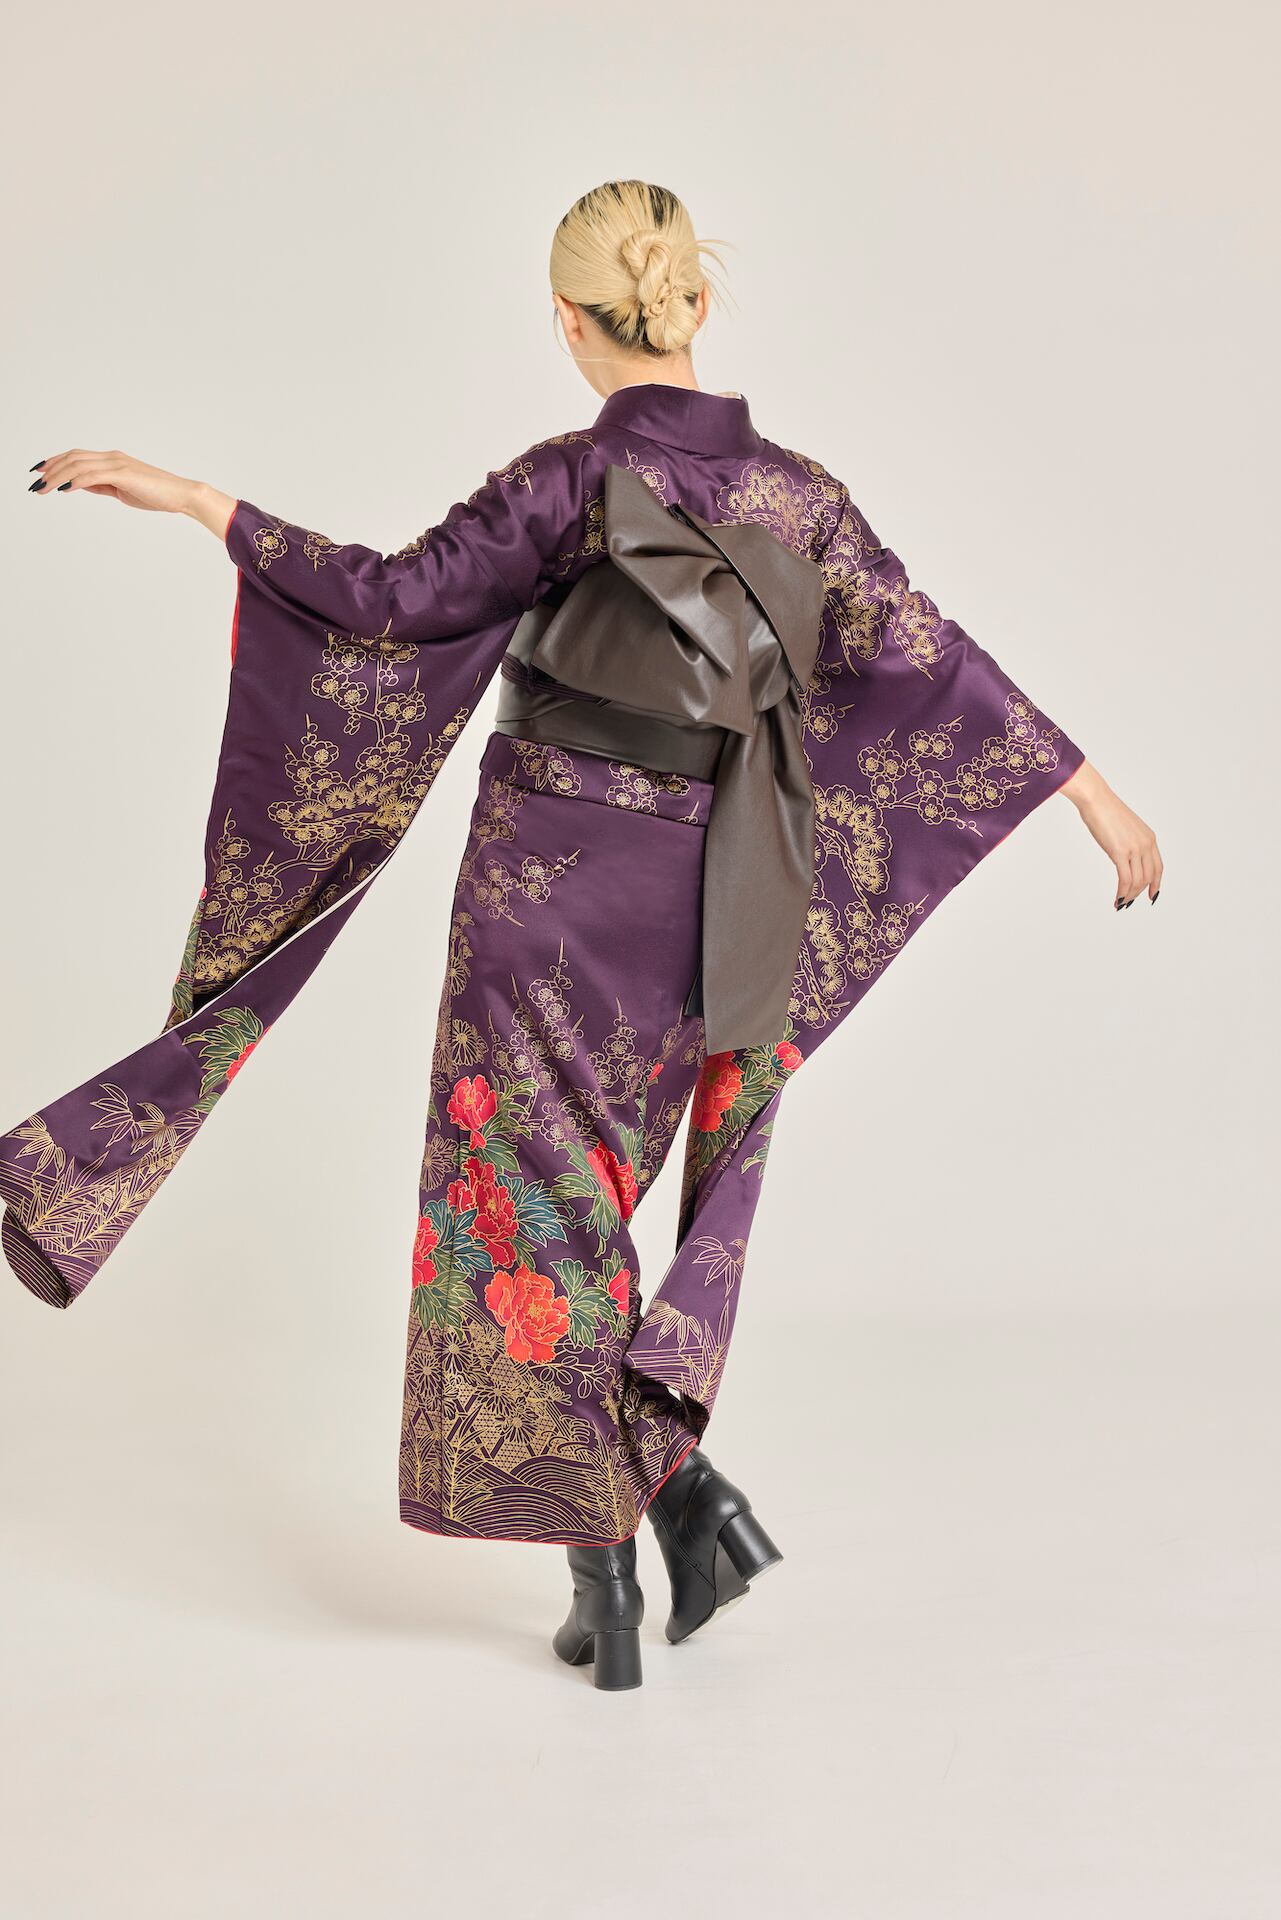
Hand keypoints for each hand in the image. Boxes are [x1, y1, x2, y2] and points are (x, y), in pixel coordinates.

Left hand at [27, 449, 234, 537]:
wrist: (181, 494)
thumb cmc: (157, 494)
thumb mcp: (122, 490)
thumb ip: (101, 485)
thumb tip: (79, 485)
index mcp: (112, 460)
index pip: (76, 456)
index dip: (55, 461)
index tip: (39, 471)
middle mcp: (112, 457)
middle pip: (73, 457)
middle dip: (51, 469)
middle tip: (34, 483)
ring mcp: (118, 464)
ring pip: (79, 465)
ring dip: (58, 477)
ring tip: (43, 489)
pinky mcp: (124, 474)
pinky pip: (93, 475)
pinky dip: (76, 481)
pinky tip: (64, 489)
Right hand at [1060, 760, 1162, 907]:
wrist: (1096, 799)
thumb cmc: (1105, 810)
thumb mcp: (1125, 827)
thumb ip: (1130, 841)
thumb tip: (1124, 855)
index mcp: (1149, 838)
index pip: (1158, 867)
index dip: (1156, 884)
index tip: (1152, 895)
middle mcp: (1145, 844)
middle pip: (1148, 877)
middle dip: (1139, 893)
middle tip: (1128, 902)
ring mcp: (1134, 848)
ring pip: (1137, 881)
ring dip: (1129, 895)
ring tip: (1120, 903)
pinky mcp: (1120, 852)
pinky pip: (1125, 879)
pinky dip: (1122, 892)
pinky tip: (1117, 899)